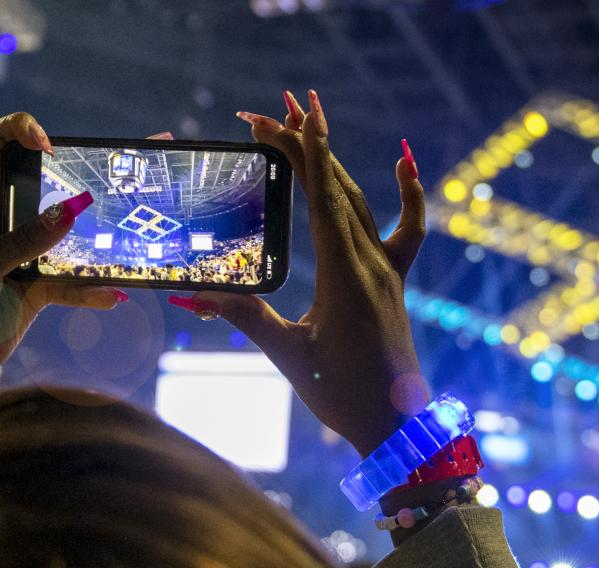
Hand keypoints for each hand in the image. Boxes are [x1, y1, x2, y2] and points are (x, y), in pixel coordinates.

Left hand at [0, 114, 159, 434]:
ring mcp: (20, 257)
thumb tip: (72, 211)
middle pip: (42, 186)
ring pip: (64, 237)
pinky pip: (70, 283)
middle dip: (79, 177)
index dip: (18, 131)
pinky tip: (111, 296)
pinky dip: (90, 290)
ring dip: (95, 239)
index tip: (49, 145)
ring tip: (129, 233)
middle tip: (121, 169)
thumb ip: (24, 241)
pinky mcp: (35, 290)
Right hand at [170, 91, 426, 456]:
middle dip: (304, 147)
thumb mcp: (289, 355)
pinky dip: (407, 193)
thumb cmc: (341, 394)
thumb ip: (245, 319)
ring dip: (334, 161)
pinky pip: (408, 228)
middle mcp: (371, 264)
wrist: (395, 423)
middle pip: (337, 190)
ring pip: (362, 201)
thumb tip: (191, 299)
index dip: (304, 155)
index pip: (323, 201)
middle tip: (270, 112)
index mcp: (344, 278)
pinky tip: (404, 161)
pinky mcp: (396, 279)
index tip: (289, 116)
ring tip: (309, 122)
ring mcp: (389, 269)